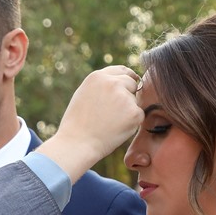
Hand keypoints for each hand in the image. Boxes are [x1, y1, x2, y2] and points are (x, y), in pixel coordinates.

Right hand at [39, 66, 143, 182]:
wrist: (77, 144)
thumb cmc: (77, 123)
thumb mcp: (84, 94)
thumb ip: (102, 85)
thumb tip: (121, 81)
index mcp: (98, 76)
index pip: (122, 70)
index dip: (126, 79)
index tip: (127, 88)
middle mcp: (113, 82)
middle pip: (132, 83)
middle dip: (128, 95)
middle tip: (114, 113)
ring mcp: (125, 97)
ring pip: (135, 100)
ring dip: (128, 110)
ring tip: (109, 123)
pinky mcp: (134, 112)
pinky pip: (139, 115)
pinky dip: (131, 123)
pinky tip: (115, 129)